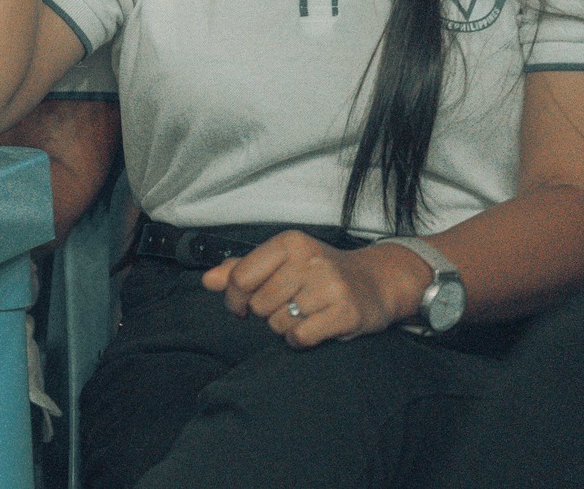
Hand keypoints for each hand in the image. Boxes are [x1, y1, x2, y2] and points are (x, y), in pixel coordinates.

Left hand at [203, 230, 429, 346]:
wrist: (376, 282)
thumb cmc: (320, 272)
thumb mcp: (282, 261)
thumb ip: (242, 269)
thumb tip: (207, 280)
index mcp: (289, 243)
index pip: (240, 277)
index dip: (233, 298)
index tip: (240, 306)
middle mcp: (309, 260)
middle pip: (258, 304)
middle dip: (265, 313)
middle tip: (286, 306)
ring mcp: (330, 286)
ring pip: (278, 323)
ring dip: (284, 327)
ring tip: (304, 314)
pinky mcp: (346, 313)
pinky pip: (300, 337)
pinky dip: (299, 340)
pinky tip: (312, 329)